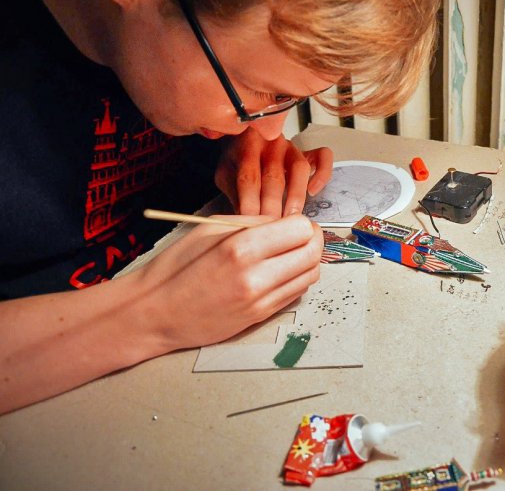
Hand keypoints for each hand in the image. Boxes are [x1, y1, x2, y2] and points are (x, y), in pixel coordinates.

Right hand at [133, 214, 323, 349]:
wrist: (156, 312)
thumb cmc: (178, 266)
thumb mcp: (211, 229)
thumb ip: (253, 222)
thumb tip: (285, 222)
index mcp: (240, 247)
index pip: (300, 230)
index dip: (302, 223)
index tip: (294, 222)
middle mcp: (255, 276)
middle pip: (312, 253)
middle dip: (312, 239)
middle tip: (301, 235)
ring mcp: (260, 301)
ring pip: (310, 275)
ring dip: (308, 260)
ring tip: (291, 253)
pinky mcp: (261, 317)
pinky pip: (296, 294)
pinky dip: (297, 279)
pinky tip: (281, 272)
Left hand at [215, 127, 332, 217]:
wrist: (244, 136)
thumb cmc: (237, 159)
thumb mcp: (225, 173)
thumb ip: (234, 193)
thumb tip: (242, 220)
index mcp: (247, 144)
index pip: (249, 178)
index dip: (250, 203)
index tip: (251, 224)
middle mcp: (271, 142)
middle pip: (274, 177)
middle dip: (272, 207)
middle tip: (271, 230)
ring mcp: (291, 146)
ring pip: (300, 169)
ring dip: (296, 197)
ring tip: (291, 220)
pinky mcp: (307, 152)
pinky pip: (323, 157)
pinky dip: (322, 175)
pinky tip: (313, 192)